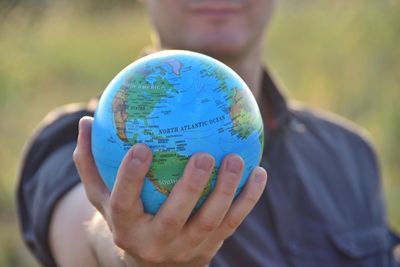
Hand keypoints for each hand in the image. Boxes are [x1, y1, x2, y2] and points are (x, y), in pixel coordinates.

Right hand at [73, 116, 267, 266]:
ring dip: (226, 192)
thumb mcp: (102, 196)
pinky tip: (260, 172)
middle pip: (173, 219)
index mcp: (126, 226)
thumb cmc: (127, 217)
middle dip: (189, 189)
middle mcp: (156, 241)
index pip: (123, 203)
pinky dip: (248, 199)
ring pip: (209, 222)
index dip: (130, 178)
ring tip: (236, 158)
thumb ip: (91, 162)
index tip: (141, 147)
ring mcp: (187, 246)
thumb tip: (85, 121)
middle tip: (203, 155)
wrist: (153, 263)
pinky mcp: (211, 245)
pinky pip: (233, 222)